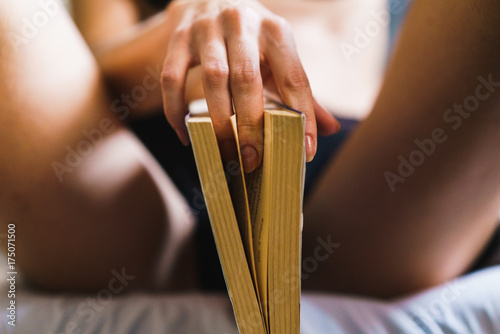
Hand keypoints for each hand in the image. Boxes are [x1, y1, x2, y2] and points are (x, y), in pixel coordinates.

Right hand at [160, 0, 339, 171]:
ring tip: (225, 154)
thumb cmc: (252, 38)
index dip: (303, 116)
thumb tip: (331, 130)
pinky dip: (177, 110)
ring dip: (218, 122)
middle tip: (254, 160)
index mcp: (276, 30)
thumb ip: (300, 91)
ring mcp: (207, 28)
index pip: (294, 77)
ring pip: (212, 79)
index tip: (304, 152)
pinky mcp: (179, 37)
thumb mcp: (279, 55)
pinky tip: (186, 136)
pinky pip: (172, 78)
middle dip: (251, 124)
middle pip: (247, 79)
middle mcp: (242, 23)